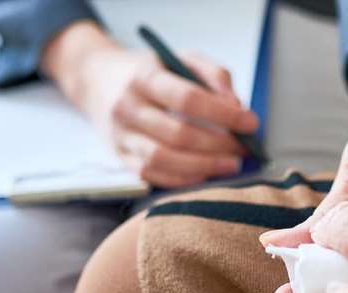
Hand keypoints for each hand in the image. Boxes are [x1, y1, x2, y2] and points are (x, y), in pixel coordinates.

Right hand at [43, 22, 257, 187]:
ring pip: (164, 159)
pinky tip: (205, 173)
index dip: (223, 114)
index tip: (250, 123)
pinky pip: (153, 175)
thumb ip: (214, 75)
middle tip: (243, 148)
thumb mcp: (181, 58)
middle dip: (218, 145)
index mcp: (144, 77)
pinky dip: (184, 179)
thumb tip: (237, 106)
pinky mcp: (120, 157)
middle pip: (178, 134)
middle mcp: (127, 107)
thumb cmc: (149, 70)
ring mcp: (121, 135)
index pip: (187, 98)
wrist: (97, 81)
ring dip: (204, 166)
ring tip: (230, 165)